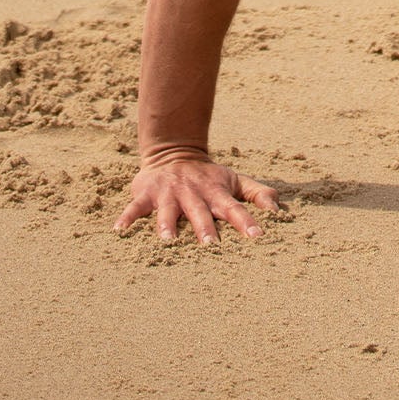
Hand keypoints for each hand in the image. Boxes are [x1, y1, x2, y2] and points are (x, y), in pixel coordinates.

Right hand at [114, 147, 280, 244]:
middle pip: (201, 213)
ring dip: (167, 225)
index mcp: (216, 192)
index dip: (246, 221)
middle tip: (212, 247)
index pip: (235, 208)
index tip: (258, 236)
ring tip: (167, 241)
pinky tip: (119, 232)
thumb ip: (257, 193)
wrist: (174, 152)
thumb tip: (278, 211)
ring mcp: (170, 193)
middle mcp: (194, 193)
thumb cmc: (209, 177)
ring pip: (168, 211)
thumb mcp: (235, 180)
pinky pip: (135, 207)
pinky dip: (127, 218)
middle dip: (206, 229)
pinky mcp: (147, 193)